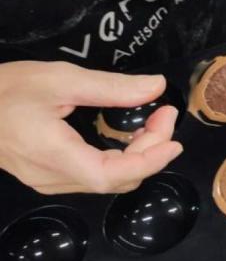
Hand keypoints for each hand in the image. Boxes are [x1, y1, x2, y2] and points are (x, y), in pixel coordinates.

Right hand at [0, 61, 182, 194]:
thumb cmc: (6, 90)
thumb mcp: (62, 80)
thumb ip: (113, 87)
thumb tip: (155, 86)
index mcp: (55, 156)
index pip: (113, 175)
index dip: (150, 161)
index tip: (173, 138)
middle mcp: (52, 177)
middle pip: (116, 179)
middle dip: (150, 150)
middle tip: (164, 116)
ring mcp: (47, 180)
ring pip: (106, 180)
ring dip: (136, 156)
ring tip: (152, 123)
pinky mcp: (46, 175)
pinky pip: (92, 175)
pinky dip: (118, 159)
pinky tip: (127, 136)